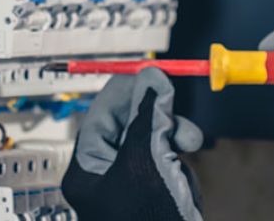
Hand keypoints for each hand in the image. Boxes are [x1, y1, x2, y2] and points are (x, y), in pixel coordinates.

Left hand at [62, 68, 203, 220]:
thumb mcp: (146, 161)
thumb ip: (148, 116)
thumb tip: (151, 78)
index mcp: (88, 170)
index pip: (102, 116)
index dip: (127, 93)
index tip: (152, 76)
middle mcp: (105, 178)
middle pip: (130, 128)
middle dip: (159, 123)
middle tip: (179, 121)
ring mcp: (131, 190)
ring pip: (154, 146)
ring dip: (174, 147)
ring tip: (185, 159)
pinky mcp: (154, 199)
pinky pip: (168, 169)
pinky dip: (181, 171)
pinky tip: (186, 187)